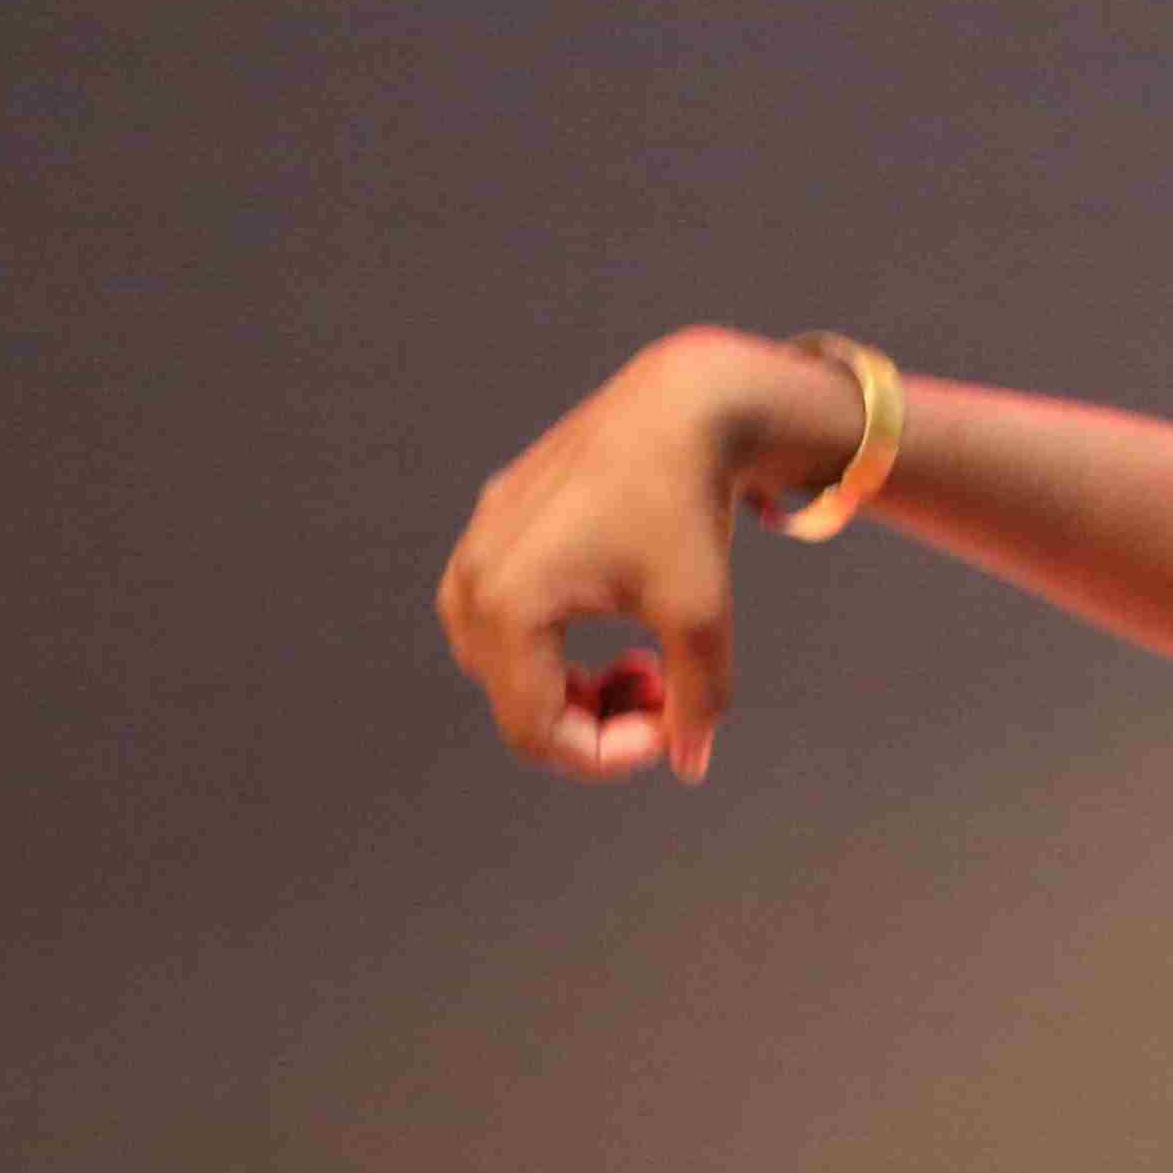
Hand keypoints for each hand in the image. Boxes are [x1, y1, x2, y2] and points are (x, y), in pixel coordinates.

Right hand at [430, 335, 752, 783]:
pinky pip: (503, 617)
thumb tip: (689, 764)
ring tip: (641, 667)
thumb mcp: (701, 615)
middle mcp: (472, 577)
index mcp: (507, 604)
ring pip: (502, 666)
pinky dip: (552, 644)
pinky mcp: (492, 527)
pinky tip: (615, 625)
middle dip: (593, 722)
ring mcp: (475, 547)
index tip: (670, 730)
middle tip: (664, 695)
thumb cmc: (685, 506)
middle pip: (516, 704)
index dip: (608, 754)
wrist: (679, 407)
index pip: (537, 732)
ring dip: (569, 687)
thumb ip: (695, 702)